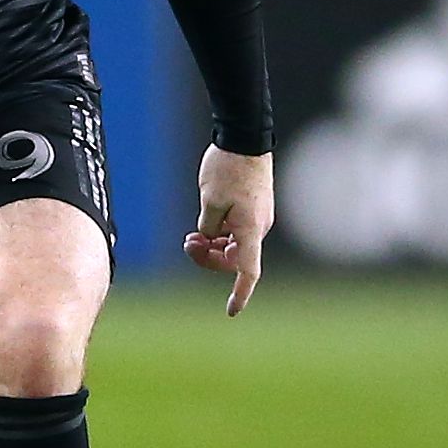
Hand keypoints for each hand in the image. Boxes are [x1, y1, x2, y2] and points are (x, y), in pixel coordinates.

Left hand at [183, 145, 273, 316]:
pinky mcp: (253, 207)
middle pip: (235, 259)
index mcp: (250, 229)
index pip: (248, 271)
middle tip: (189, 243)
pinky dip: (220, 233)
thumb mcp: (209, 201)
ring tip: (192, 235)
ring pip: (234, 244)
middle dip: (210, 258)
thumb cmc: (228, 168)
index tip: (231, 311)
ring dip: (213, 245)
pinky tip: (204, 225)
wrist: (245, 137)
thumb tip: (211, 239)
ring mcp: (257, 216)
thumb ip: (209, 227)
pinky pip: (237, 230)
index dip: (240, 293)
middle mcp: (258, 226)